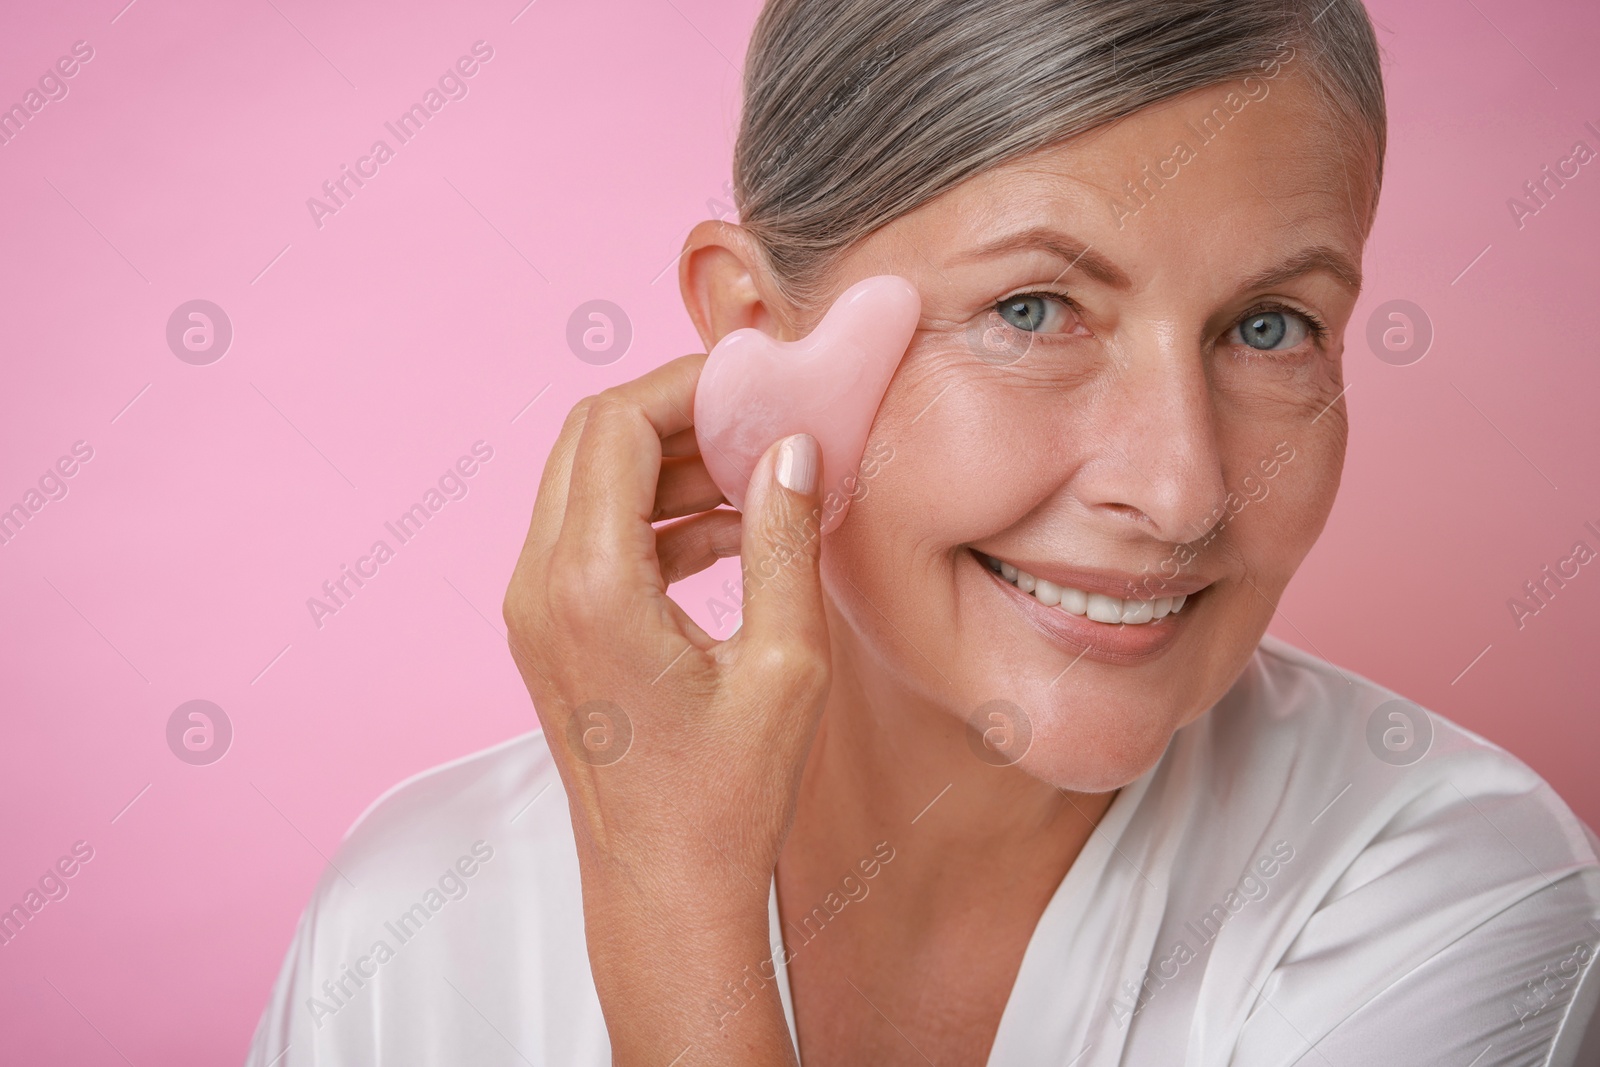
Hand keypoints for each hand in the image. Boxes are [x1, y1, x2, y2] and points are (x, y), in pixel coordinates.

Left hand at [501, 353, 830, 1063]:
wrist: (665, 891)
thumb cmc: (726, 798)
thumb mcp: (785, 663)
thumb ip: (786, 541)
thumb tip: (791, 448)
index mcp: (588, 585)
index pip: (614, 424)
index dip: (685, 385)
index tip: (754, 382)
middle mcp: (539, 587)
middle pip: (588, 441)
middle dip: (674, 415)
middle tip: (756, 420)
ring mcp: (533, 611)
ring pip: (586, 484)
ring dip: (666, 465)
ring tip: (756, 477)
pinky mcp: (549, 632)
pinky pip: (591, 537)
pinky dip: (652, 516)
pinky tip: (730, 533)